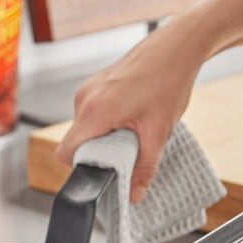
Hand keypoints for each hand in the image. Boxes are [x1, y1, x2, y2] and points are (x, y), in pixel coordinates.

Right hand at [55, 13, 211, 203]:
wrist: (176, 46)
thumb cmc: (168, 82)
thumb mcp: (158, 133)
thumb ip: (144, 169)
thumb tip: (135, 196)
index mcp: (94, 111)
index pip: (66, 153)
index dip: (80, 168)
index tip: (102, 171)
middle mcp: (84, 98)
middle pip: (76, 141)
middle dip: (97, 152)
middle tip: (126, 150)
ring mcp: (88, 88)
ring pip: (84, 127)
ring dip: (103, 136)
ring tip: (132, 129)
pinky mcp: (95, 83)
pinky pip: (91, 113)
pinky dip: (105, 122)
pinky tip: (130, 116)